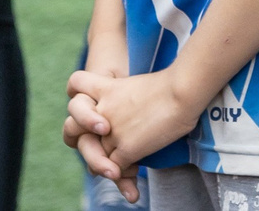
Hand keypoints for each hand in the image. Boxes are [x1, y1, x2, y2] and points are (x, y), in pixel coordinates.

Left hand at [67, 65, 200, 197]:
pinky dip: (123, 174)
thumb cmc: (174, 83)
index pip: (76, 84)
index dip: (77, 94)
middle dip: (85, 142)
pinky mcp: (125, 150)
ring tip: (120, 167)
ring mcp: (111, 132)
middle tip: (103, 146)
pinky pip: (116, 170)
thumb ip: (129, 96)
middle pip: (75, 130)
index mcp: (107, 87)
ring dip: (107, 164)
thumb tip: (136, 110)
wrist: (183, 91)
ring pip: (97, 156)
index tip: (90, 103)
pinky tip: (135, 171)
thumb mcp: (141, 83)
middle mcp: (102, 110)